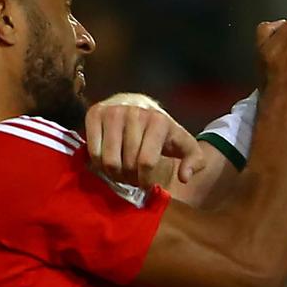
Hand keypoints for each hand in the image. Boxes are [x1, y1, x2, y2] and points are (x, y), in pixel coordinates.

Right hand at [84, 93, 206, 188]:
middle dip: (130, 178)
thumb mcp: (183, 143)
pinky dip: (98, 163)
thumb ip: (194, 161)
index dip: (145, 181)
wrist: (137, 103)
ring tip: (121, 172)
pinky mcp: (95, 113)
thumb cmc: (160, 130)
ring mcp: (113, 112)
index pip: (147, 163)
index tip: (146, 184)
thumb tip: (184, 177)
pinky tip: (108, 161)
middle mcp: (135, 113)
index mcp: (158, 121)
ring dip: (114, 174)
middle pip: (127, 164)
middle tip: (133, 178)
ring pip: (108, 160)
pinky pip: (92, 150)